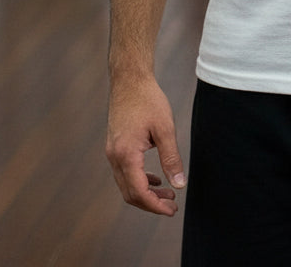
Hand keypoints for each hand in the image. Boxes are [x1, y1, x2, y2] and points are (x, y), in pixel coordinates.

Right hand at [106, 74, 185, 215]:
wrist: (129, 80)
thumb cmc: (148, 100)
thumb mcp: (165, 128)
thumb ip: (171, 158)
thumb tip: (179, 184)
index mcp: (126, 154)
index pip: (139, 192)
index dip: (155, 205)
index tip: (172, 210)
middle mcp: (114, 157)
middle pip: (130, 194)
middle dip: (151, 203)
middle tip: (172, 206)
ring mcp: (112, 152)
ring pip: (126, 185)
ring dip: (146, 193)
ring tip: (168, 194)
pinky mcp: (114, 147)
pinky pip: (124, 172)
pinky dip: (139, 180)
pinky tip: (155, 178)